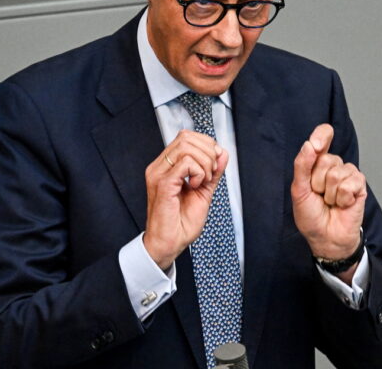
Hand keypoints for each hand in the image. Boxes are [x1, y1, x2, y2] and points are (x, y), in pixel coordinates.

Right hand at [143, 130, 228, 270]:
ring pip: (186, 146)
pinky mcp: (163, 184)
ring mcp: (159, 174)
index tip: (213, 164)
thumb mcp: (204, 191)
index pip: (186, 136)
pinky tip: (195, 186)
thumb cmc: (181, 222)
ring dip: (204, 163)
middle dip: (207, 152)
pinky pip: (186, 163)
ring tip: (202, 181)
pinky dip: (198, 172)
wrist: (169, 243)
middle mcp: (160, 167)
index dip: (206, 144)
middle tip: (209, 173)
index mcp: (166, 166)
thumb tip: (222, 153)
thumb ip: (213, 171)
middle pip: (186, 137)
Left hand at [291, 124, 366, 278]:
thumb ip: (302, 166)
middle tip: (319, 196)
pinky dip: (342, 198)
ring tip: (330, 202)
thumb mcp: (299, 190)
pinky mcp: (359, 186)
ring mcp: (348, 175)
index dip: (322, 135)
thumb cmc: (311, 216)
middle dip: (317, 182)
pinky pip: (350, 183)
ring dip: (330, 193)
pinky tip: (342, 205)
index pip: (322, 138)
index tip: (318, 143)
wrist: (326, 237)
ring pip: (337, 173)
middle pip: (326, 159)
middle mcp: (334, 166)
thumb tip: (309, 144)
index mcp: (317, 163)